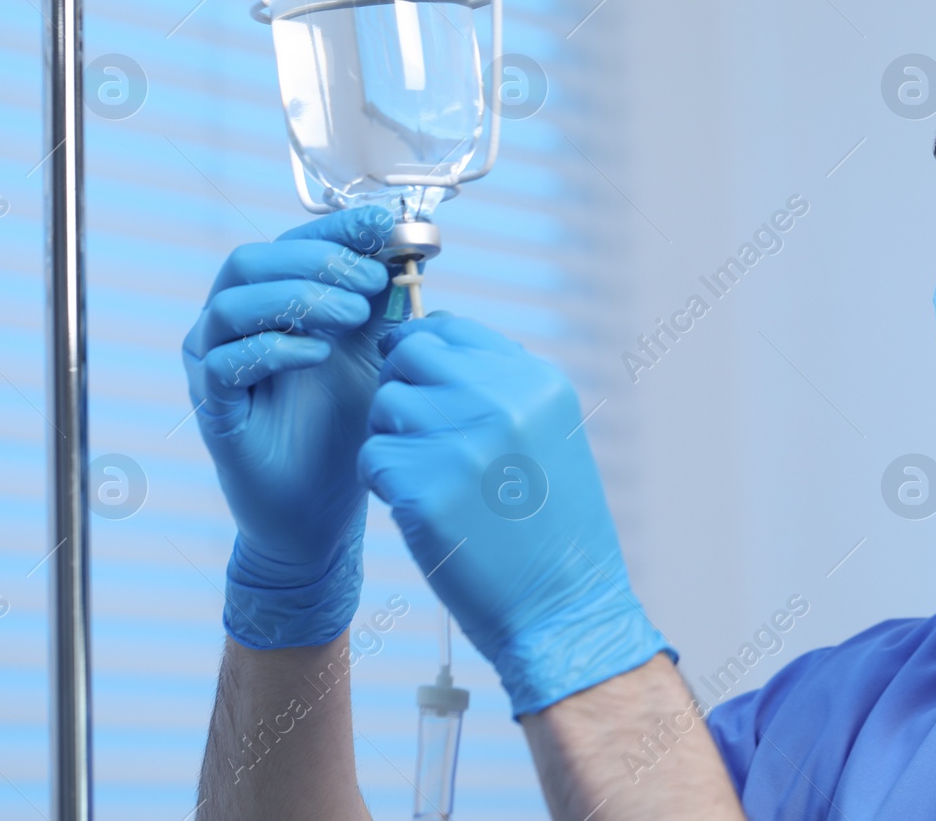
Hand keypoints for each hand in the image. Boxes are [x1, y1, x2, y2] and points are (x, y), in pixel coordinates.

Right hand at [182, 207, 398, 648]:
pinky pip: (223, 362)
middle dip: (317, 262)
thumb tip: (415, 244)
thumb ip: (387, 301)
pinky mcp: (211, 407)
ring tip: (352, 318)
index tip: (385, 225)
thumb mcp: (377, 351)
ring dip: (298, 299)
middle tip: (371, 284)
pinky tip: (318, 355)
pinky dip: (274, 348)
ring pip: (232, 303)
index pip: (293, 243)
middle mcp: (234, 324)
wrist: (326, 508)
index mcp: (274, 300)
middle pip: (252, 261)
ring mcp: (214, 364)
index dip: (337, 228)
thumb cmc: (348, 423)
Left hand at [360, 314, 672, 715]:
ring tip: (430, 476)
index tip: (423, 381)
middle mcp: (500, 401)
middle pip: (410, 355)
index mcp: (536, 382)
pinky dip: (384, 482)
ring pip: (384, 405)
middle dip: (403, 387)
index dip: (425, 352)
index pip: (451, 328)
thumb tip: (429, 340)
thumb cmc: (552, 522)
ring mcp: (460, 445)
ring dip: (393, 437)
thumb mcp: (548, 433)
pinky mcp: (423, 492)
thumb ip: (499, 385)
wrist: (563, 606)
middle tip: (420, 433)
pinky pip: (372, 457)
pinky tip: (421, 506)